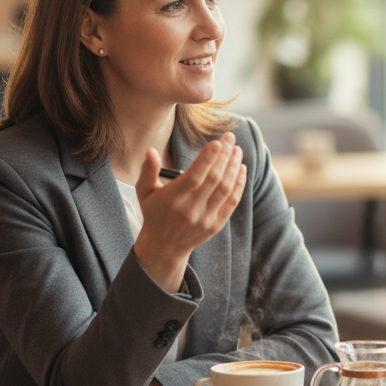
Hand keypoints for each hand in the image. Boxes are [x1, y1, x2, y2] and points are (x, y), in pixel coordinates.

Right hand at [133, 133, 246, 290]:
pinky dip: (239, 185)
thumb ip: (148, 170)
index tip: (218, 142)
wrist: (164, 247)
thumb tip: (151, 150)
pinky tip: (241, 169)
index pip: (194, 176)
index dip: (208, 158)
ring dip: (234, 167)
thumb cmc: (154, 213)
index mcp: (173, 199)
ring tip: (237, 150)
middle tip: (230, 138)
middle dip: (224, 156)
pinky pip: (232, 202)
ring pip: (225, 189)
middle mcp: (190, 209)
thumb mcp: (144, 192)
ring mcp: (205, 218)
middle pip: (213, 179)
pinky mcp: (216, 225)